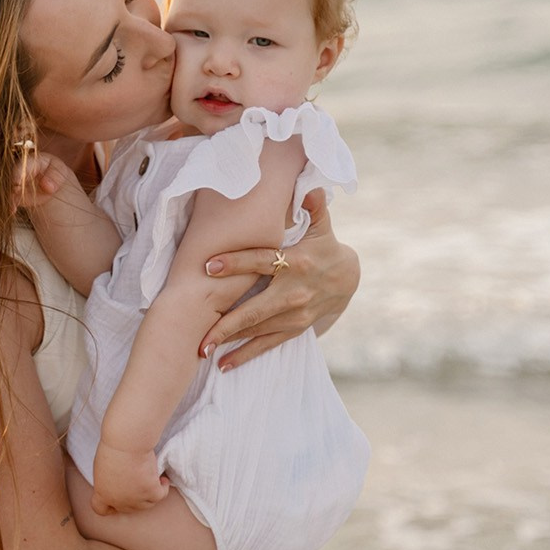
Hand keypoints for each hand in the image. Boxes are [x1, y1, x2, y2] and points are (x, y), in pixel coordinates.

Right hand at [12, 148, 72, 212]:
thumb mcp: (60, 171)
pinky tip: (12, 211)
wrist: (52, 182)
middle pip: (11, 175)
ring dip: (9, 196)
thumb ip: (55, 176)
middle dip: (11, 184)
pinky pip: (10, 198)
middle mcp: (20, 170)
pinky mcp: (15, 193)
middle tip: (15, 192)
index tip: (17, 182)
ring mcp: (16, 182)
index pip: (23, 164)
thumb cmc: (56, 172)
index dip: (19, 172)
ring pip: (8, 187)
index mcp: (31, 160)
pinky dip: (11, 204)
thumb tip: (47, 186)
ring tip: (12, 206)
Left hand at [91, 440, 169, 515]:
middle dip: (135, 496)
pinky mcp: (150, 492)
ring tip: (153, 477)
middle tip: (140, 481)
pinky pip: (161, 495)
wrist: (126, 442)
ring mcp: (135, 499)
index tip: (121, 494)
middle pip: (129, 507)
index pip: (102, 509)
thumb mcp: (103, 467)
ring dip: (151, 492)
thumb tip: (120, 481)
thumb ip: (109, 480)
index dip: (111, 505)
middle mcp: (118, 501)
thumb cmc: (114, 447)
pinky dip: (163, 487)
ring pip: (147, 504)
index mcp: (102, 493)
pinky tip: (162, 478)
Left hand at [199, 189, 358, 367]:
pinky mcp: (295, 329)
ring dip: (231, 342)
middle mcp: (294, 293)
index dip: (235, 263)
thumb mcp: (321, 226)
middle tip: (200, 334)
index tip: (208, 265)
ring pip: (258, 330)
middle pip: (255, 309)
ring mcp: (295, 315)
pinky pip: (267, 344)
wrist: (349, 279)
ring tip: (203, 350)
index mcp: (296, 263)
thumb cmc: (324, 247)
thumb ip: (312, 206)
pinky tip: (224, 365)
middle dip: (227, 323)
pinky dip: (246, 355)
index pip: (261, 261)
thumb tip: (309, 184)